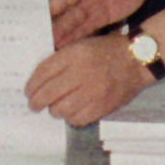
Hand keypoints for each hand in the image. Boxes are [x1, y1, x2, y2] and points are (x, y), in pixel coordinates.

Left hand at [28, 32, 158, 125]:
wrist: (136, 60)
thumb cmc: (106, 51)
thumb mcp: (81, 45)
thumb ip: (61, 59)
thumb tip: (39, 80)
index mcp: (74, 55)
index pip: (43, 72)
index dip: (31, 85)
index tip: (28, 91)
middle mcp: (81, 73)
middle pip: (47, 94)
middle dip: (36, 102)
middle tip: (34, 105)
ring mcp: (92, 92)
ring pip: (60, 110)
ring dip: (54, 110)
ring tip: (55, 107)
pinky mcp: (101, 106)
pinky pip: (77, 119)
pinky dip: (70, 117)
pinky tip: (71, 112)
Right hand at [49, 0, 158, 42]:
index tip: (67, 4)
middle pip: (68, 5)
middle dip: (56, 17)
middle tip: (44, 30)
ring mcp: (91, 4)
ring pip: (74, 19)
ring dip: (63, 31)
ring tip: (50, 42)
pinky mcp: (100, 17)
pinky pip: (86, 28)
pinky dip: (76, 37)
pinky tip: (65, 46)